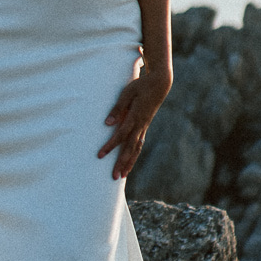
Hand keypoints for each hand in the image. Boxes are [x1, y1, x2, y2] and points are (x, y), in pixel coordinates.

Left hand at [98, 63, 171, 180]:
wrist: (160, 83)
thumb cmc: (141, 85)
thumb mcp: (127, 92)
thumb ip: (118, 108)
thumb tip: (108, 123)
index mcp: (135, 116)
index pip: (120, 135)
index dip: (110, 146)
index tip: (100, 155)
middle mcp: (141, 125)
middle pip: (129, 148)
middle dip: (121, 163)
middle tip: (113, 177)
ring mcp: (144, 126)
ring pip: (136, 149)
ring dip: (129, 163)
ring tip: (122, 176)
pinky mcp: (145, 126)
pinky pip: (139, 144)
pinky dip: (134, 155)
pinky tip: (129, 162)